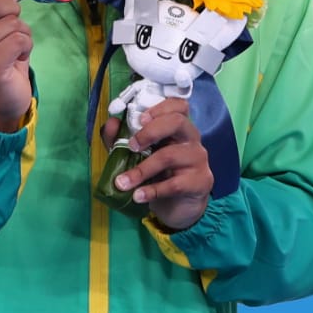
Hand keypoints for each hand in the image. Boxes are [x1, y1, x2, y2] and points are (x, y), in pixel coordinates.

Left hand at [103, 97, 211, 229]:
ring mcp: (198, 159)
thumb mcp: (135, 155)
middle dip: (150, 131)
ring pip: (170, 155)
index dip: (160, 108)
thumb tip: (112, 123)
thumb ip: (120, 138)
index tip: (141, 119)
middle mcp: (191, 139)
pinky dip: (152, 190)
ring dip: (141, 169)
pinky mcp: (201, 181)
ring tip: (122, 183)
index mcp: (177, 128)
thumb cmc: (157, 174)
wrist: (178, 206)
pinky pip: (175, 184)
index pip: (178, 105)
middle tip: (132, 146)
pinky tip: (138, 196)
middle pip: (177, 121)